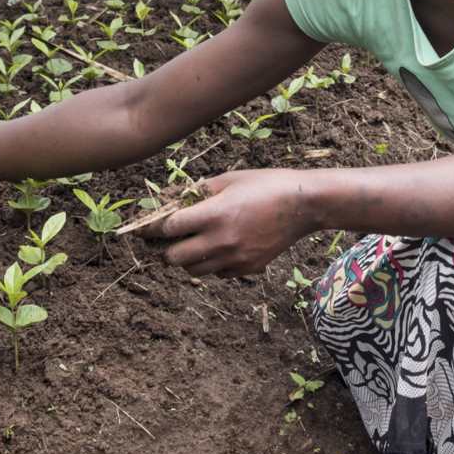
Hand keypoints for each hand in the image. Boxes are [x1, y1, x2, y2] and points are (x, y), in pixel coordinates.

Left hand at [142, 168, 314, 277]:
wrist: (304, 205)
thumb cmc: (267, 184)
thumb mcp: (231, 179)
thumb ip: (201, 191)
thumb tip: (177, 199)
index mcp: (213, 214)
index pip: (169, 228)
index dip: (155, 227)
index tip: (149, 227)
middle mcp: (221, 240)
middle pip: (174, 259)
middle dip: (167, 249)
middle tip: (170, 241)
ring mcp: (235, 258)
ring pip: (194, 272)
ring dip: (188, 260)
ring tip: (193, 246)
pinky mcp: (248, 268)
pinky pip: (219, 274)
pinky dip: (213, 265)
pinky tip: (219, 250)